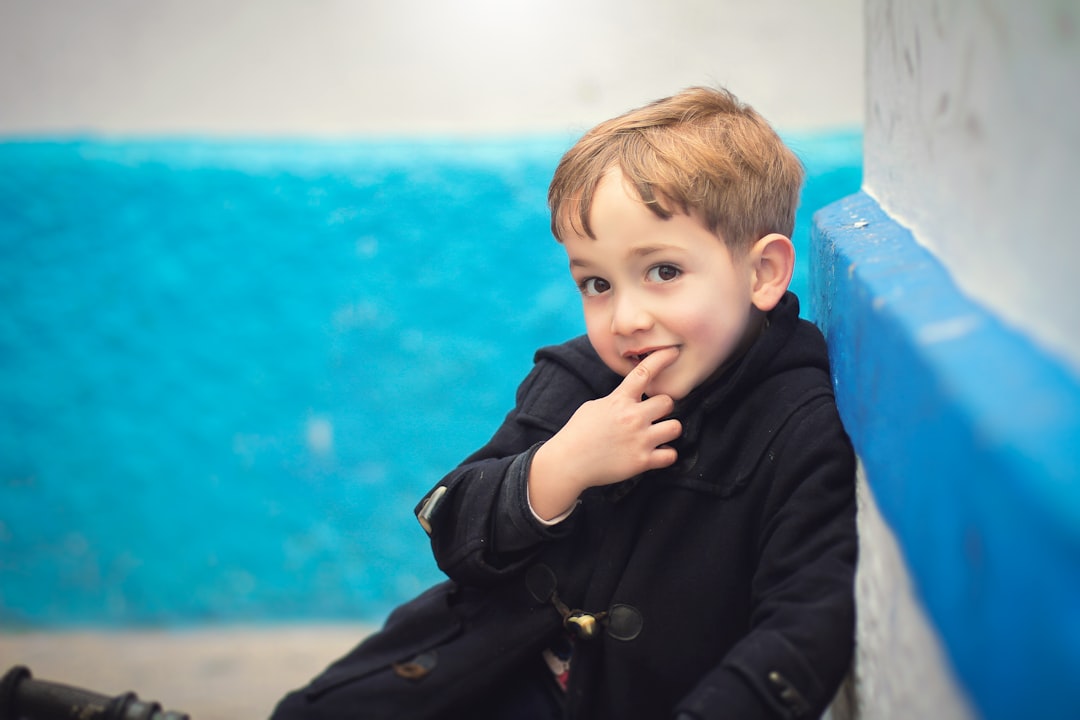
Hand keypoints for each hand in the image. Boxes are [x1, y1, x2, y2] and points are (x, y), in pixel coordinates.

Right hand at [528, 348, 682, 519]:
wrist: (568, 463)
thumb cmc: (577, 433)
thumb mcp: (594, 406)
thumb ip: (616, 400)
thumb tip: (630, 396)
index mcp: (619, 400)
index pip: (644, 372)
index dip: (662, 358)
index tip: (673, 352)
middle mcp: (632, 417)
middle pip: (668, 401)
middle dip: (665, 407)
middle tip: (656, 414)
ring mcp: (639, 440)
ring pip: (675, 427)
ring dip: (669, 429)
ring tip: (660, 434)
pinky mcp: (642, 461)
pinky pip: (671, 455)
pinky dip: (667, 454)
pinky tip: (659, 452)